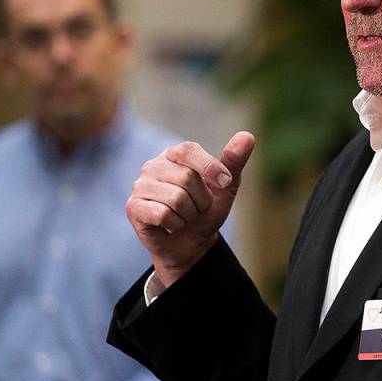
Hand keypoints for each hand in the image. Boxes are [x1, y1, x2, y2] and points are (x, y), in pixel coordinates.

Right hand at [126, 131, 254, 286]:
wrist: (190, 245)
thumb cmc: (206, 212)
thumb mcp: (225, 187)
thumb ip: (234, 161)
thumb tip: (247, 136)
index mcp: (174, 155)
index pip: (188, 149)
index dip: (210, 166)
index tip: (225, 182)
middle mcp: (153, 166)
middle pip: (187, 178)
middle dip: (201, 200)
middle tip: (197, 209)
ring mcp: (140, 186)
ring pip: (176, 198)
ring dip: (189, 215)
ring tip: (184, 217)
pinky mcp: (133, 207)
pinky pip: (162, 214)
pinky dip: (175, 225)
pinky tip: (171, 226)